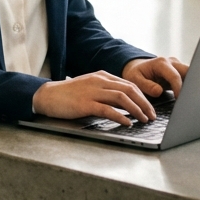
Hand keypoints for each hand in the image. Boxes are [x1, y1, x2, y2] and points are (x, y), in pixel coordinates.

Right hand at [32, 71, 154, 126]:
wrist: (47, 96)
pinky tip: (127, 123)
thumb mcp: (90, 87)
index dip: (143, 96)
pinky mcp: (85, 104)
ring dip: (136, 110)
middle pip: (129, 89)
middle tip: (152, 115)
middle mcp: (99, 81)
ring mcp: (92, 92)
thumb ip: (106, 92)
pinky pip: (107, 109)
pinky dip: (120, 116)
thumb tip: (125, 103)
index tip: (150, 108)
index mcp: (102, 76)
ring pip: (122, 98)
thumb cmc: (68, 94)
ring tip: (144, 120)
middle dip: (144, 103)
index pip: (129, 84)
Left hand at [122, 56, 188, 98]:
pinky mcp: (180, 72)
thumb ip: (146, 86)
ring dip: (191, 86)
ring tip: (189, 99)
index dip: (179, 89)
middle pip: (189, 72)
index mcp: (161, 63)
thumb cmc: (135, 73)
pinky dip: (189, 87)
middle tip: (188, 99)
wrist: (137, 67)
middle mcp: (172, 62)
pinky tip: (187, 96)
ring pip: (191, 74)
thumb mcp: (135, 80)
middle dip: (191, 85)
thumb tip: (159, 91)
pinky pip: (189, 78)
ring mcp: (177, 66)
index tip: (179, 100)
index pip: (175, 76)